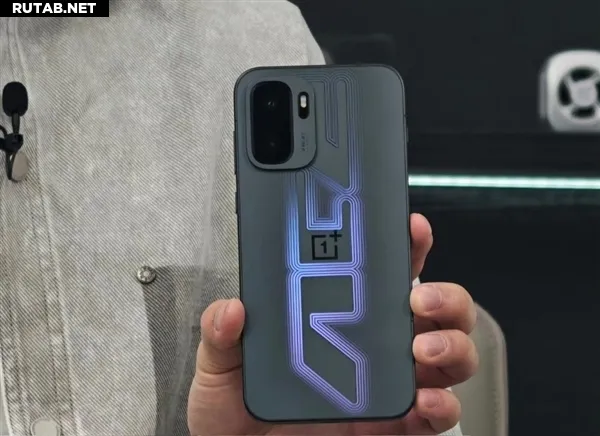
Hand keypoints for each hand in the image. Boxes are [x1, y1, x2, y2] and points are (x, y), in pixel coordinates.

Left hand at [188, 214, 478, 434]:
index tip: (410, 227)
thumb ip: (222, 337)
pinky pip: (438, 415)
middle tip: (419, 298)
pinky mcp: (395, 426)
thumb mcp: (220, 368)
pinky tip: (425, 400)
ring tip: (423, 348)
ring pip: (449, 353)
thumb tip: (232, 309)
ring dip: (451, 344)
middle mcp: (372, 346)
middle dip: (444, 295)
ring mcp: (388, 385)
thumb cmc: (236, 413)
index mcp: (336, 318)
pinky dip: (443, 405)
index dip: (403, 246)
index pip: (380, 274)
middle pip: (432, 309)